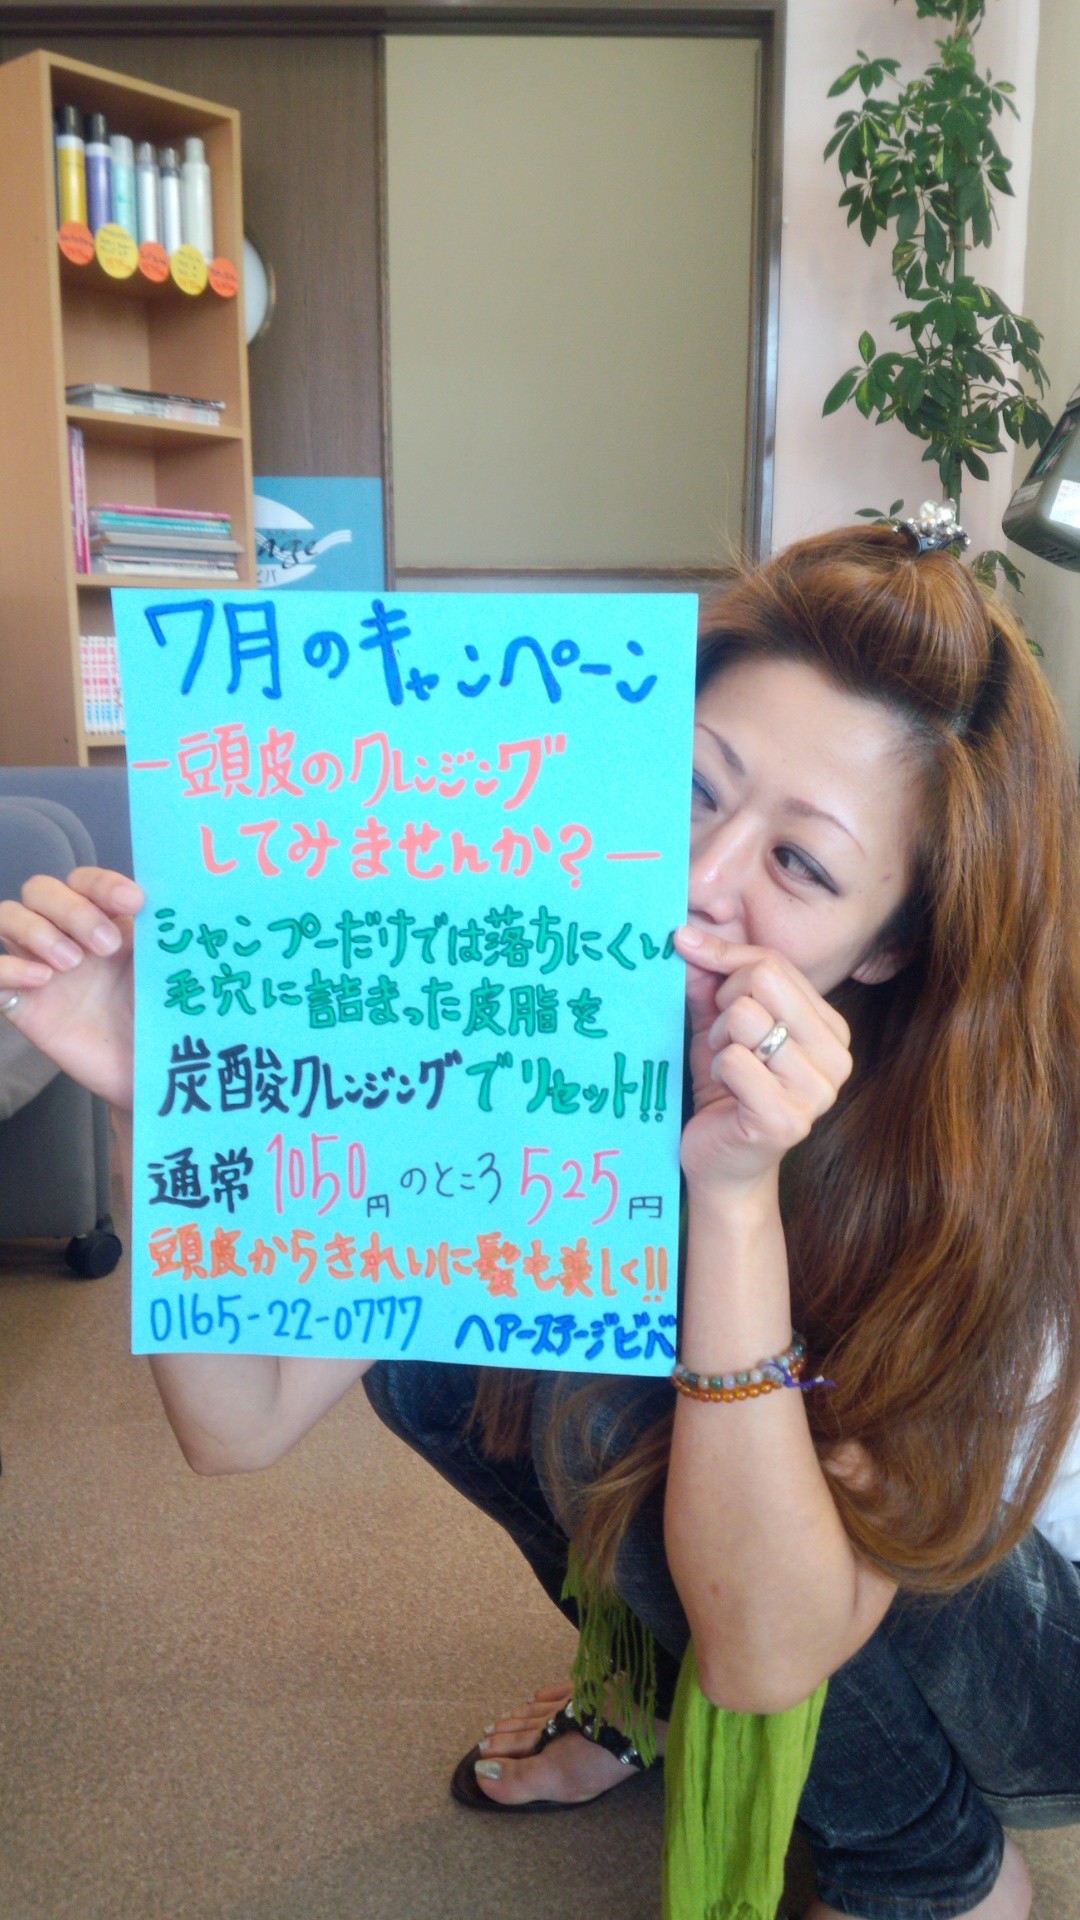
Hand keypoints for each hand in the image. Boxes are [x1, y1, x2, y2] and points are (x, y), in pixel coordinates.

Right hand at [0, 868, 142, 1110]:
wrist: (147, 1073)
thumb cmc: (159, 1016)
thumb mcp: (166, 970)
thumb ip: (161, 935)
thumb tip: (167, 902)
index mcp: (103, 920)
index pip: (86, 881)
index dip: (103, 884)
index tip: (134, 903)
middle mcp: (65, 935)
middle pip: (41, 890)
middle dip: (72, 908)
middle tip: (106, 945)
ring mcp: (39, 965)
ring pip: (9, 915)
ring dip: (37, 929)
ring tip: (72, 963)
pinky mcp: (20, 1002)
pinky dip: (9, 966)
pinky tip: (41, 979)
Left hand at [673, 923, 851, 1193]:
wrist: (724, 1164)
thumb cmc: (726, 1089)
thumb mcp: (721, 1025)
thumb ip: (713, 982)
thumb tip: (686, 937)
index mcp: (831, 1029)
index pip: (774, 962)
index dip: (725, 959)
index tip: (689, 951)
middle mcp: (836, 1058)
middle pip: (763, 979)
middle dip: (725, 1004)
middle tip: (722, 1040)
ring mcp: (816, 1091)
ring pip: (745, 1017)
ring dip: (718, 1041)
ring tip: (725, 1068)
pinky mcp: (785, 1120)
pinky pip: (733, 1060)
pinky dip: (715, 1070)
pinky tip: (725, 1094)